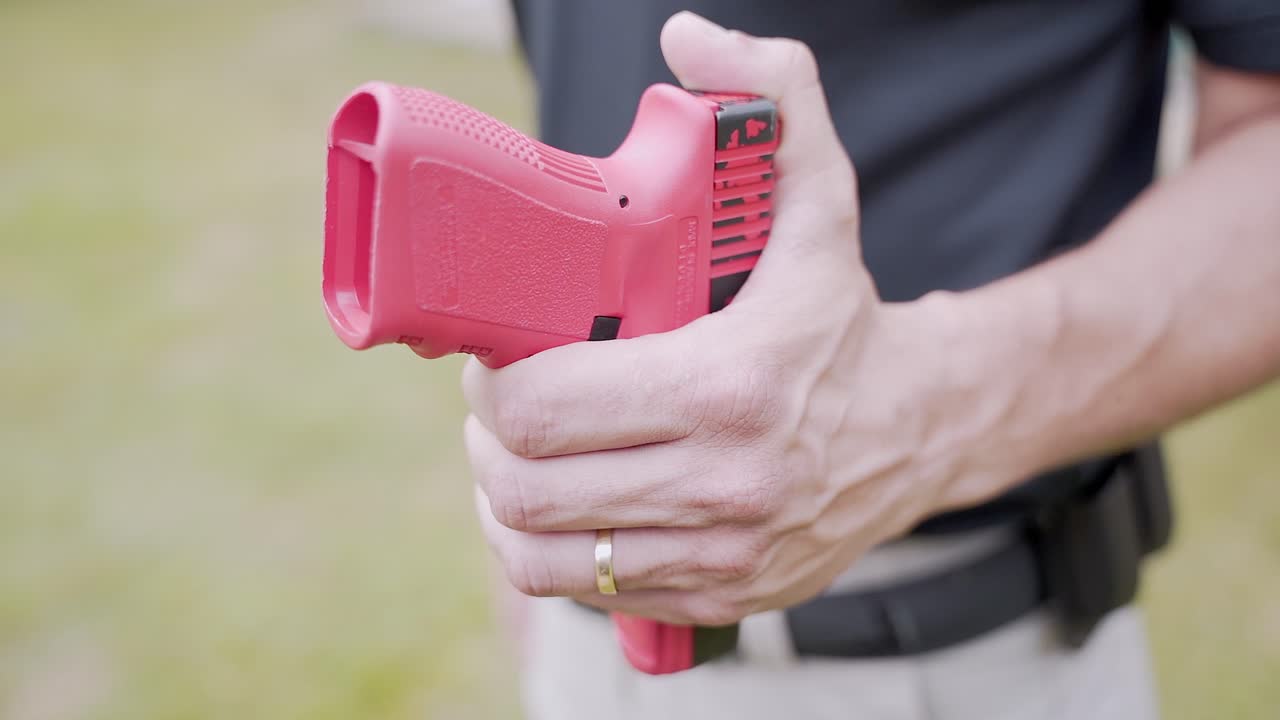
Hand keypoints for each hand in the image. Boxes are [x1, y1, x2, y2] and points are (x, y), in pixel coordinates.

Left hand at [462, 12, 975, 625]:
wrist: (927, 429)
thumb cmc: (850, 320)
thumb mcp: (822, 202)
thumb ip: (773, 100)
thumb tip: (691, 36)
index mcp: (730, 387)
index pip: (544, 407)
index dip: (494, 384)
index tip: (501, 360)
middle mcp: (725, 485)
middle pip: (528, 486)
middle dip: (489, 440)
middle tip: (502, 405)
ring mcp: (722, 553)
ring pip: (543, 554)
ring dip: (506, 501)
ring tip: (521, 456)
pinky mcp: (722, 596)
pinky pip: (590, 593)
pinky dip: (551, 553)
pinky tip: (565, 507)